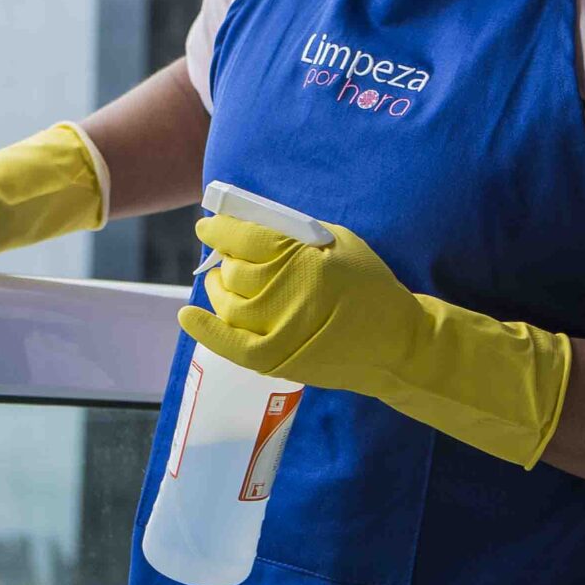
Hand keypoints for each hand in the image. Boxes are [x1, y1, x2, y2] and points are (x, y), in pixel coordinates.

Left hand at [178, 212, 571, 467]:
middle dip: (224, 256)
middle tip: (226, 253)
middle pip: (233, 269)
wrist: (397, 345)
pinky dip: (205, 329)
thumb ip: (295, 232)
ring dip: (217, 285)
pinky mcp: (274, 359)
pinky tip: (188, 315)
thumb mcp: (341, 243)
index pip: (244, 238)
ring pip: (227, 301)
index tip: (208, 226)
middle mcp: (286, 295)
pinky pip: (228, 344)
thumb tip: (246, 224)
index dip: (220, 229)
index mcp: (304, 261)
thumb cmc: (370, 287)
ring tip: (221, 277)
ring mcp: (277, 330)